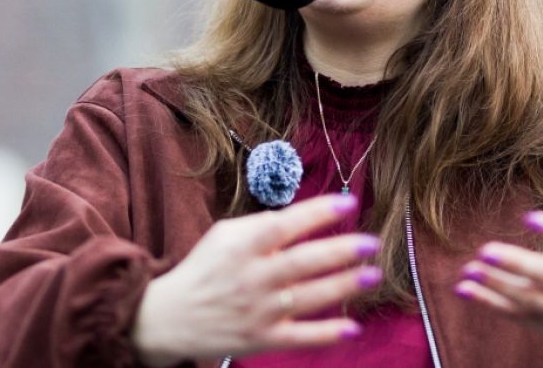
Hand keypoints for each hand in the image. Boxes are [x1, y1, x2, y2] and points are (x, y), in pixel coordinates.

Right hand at [132, 194, 381, 365]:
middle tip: (372, 242)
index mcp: (242, 246)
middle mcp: (252, 277)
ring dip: (343, 286)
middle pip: (302, 262)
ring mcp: (259, 311)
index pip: (285, 225)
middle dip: (341, 251)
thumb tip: (299, 217)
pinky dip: (327, 335)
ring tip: (373, 275)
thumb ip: (260, 225)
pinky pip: (300, 338)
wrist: (169, 318)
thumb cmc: (204, 269)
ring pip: (308, 297)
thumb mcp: (224, 235)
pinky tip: (353, 328)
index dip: (318, 212)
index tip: (348, 203)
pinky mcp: (261, 339)